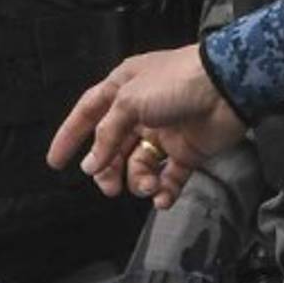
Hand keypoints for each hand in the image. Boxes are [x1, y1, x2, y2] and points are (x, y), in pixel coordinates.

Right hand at [46, 44, 245, 208]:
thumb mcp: (130, 102)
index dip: (70, 137)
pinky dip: (163, 191)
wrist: (228, 88)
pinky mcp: (187, 151)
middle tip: (109, 188)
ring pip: (139, 166)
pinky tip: (161, 198)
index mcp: (123, 89)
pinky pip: (169, 177)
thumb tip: (91, 165)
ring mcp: (164, 132)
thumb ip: (107, 134)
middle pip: (113, 148)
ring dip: (138, 180)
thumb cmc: (176, 83)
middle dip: (108, 170)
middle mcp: (140, 111)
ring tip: (147, 185)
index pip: (87, 114)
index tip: (56, 163)